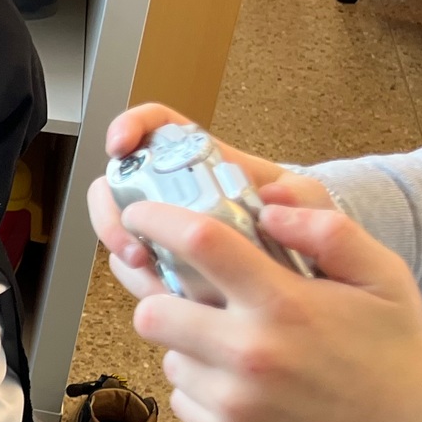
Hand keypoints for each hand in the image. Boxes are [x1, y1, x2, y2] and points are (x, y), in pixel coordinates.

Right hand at [88, 103, 332, 298]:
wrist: (307, 268)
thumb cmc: (301, 225)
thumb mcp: (311, 204)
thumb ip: (302, 198)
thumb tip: (274, 200)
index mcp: (201, 161)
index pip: (154, 127)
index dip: (129, 127)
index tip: (119, 146)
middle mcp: (173, 191)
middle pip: (116, 186)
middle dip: (110, 213)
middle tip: (131, 242)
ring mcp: (164, 230)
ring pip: (118, 230)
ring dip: (121, 251)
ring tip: (147, 272)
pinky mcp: (164, 264)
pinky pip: (136, 270)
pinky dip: (142, 282)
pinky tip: (163, 294)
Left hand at [126, 196, 421, 421]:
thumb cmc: (394, 347)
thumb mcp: (382, 274)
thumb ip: (328, 229)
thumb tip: (269, 204)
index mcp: (283, 302)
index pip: (197, 243)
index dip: (156, 219)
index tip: (142, 213)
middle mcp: (249, 352)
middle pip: (150, 311)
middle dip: (159, 296)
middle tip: (187, 293)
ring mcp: (234, 399)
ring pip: (165, 355)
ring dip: (184, 342)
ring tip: (230, 340)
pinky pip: (180, 395)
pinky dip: (198, 383)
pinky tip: (239, 378)